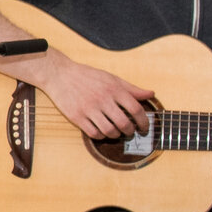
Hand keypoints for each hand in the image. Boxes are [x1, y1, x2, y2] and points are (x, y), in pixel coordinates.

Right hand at [34, 56, 154, 140]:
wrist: (60, 75)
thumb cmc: (88, 76)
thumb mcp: (111, 78)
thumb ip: (131, 88)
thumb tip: (151, 94)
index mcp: (113, 88)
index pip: (135, 109)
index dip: (143, 121)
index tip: (144, 127)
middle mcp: (102, 99)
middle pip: (124, 123)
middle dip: (130, 131)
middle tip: (130, 132)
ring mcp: (89, 109)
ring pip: (109, 131)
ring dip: (116, 135)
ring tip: (116, 132)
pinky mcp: (76, 117)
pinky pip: (94, 133)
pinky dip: (101, 136)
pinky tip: (102, 132)